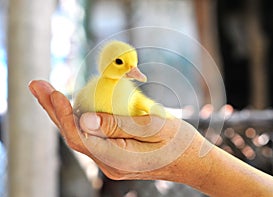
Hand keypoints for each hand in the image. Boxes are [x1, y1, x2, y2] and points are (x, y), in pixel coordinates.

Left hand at [28, 80, 207, 181]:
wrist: (192, 162)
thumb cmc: (179, 142)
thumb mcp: (155, 127)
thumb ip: (120, 124)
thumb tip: (85, 118)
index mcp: (119, 159)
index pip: (81, 136)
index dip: (63, 114)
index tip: (52, 91)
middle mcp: (110, 164)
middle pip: (75, 136)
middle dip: (54, 111)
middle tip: (38, 87)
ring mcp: (112, 162)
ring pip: (82, 136)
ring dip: (65, 115)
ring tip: (49, 94)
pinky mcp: (116, 155)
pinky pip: (93, 137)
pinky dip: (81, 120)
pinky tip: (73, 106)